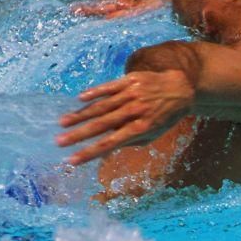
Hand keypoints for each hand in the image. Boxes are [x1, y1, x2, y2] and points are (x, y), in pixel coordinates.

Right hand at [56, 68, 194, 165]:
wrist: (181, 89)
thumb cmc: (164, 117)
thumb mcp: (152, 134)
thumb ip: (129, 142)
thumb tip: (106, 152)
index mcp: (140, 128)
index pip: (109, 144)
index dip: (89, 152)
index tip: (72, 160)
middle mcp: (134, 112)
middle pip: (101, 125)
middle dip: (78, 135)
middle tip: (59, 142)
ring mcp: (131, 94)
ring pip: (101, 106)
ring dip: (80, 115)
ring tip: (63, 123)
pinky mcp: (130, 80)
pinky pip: (109, 87)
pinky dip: (94, 92)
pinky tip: (80, 99)